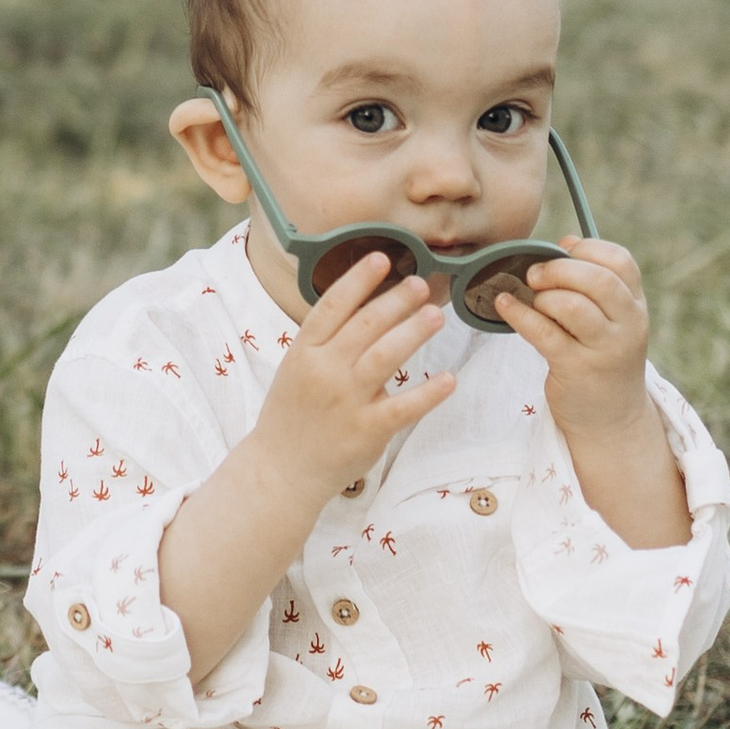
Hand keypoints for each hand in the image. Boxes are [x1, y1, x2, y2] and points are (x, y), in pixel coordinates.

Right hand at [157, 252, 451, 685]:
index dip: (359, 279)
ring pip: (386, 356)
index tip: (383, 257)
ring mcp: (346, 402)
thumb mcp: (297, 368)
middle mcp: (324, 372)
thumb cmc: (293, 415)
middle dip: (397, 300)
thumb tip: (369, 303)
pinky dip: (428, 393)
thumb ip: (327, 340)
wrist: (280, 471)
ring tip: (436, 313)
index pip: (333, 305)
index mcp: (303, 352)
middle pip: (366, 325)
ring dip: (414, 331)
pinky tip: (449, 380)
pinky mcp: (366, 432)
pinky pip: (403, 408)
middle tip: (422, 283)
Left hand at [500, 238, 689, 547]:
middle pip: (598, 280)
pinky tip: (503, 305)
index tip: (563, 250)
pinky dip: (518, 314)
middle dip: (560, 269)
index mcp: (636, 306)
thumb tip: (563, 245)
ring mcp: (604, 349)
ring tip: (530, 298)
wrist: (612, 418)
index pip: (621, 262)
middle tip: (535, 274)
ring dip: (544, 295)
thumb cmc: (603, 358)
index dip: (588, 249)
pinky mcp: (575, 369)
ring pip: (573, 306)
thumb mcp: (613, 322)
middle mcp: (627, 326)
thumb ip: (595, 287)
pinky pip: (543, 333)